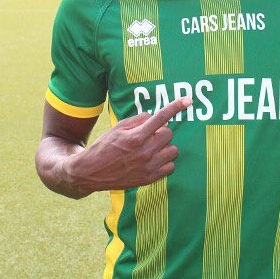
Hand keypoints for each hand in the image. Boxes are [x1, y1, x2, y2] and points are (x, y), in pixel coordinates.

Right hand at [66, 97, 191, 193]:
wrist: (91, 172)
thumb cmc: (104, 146)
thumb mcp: (118, 127)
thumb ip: (138, 120)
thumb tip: (154, 117)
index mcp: (137, 136)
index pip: (161, 117)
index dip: (176, 106)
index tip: (187, 100)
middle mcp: (145, 151)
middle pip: (169, 133)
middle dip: (161, 131)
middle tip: (150, 134)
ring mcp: (149, 166)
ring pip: (173, 150)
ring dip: (165, 146)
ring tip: (152, 147)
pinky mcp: (149, 178)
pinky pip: (171, 166)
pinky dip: (165, 161)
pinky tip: (153, 159)